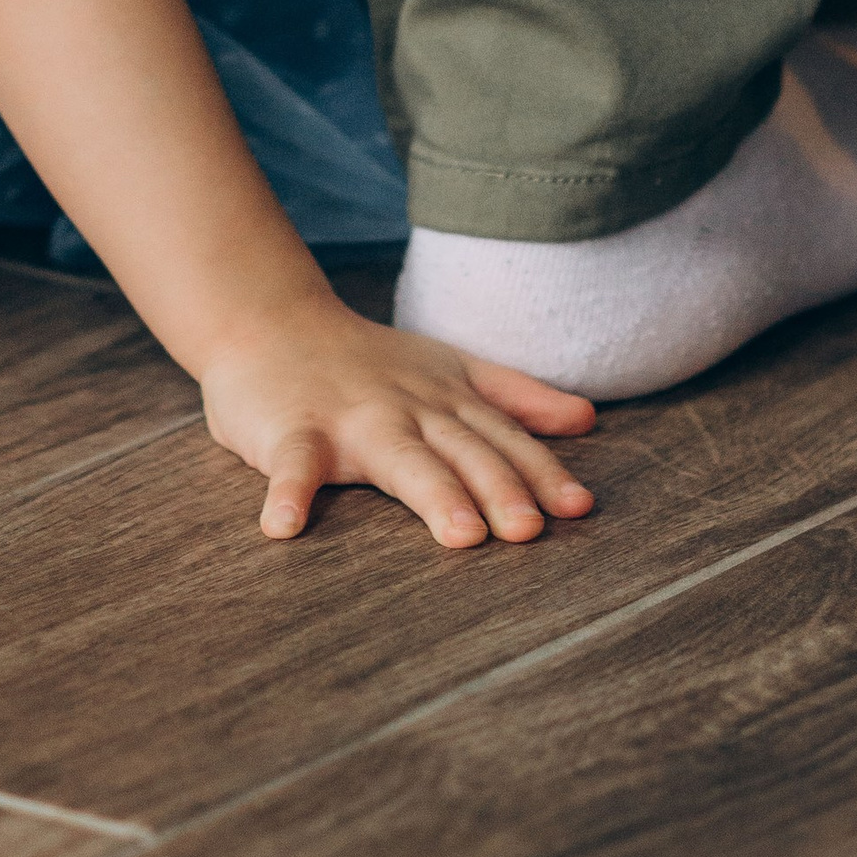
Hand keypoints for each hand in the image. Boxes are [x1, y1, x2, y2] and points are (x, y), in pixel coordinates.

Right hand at [199, 302, 596, 548]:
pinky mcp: (292, 431)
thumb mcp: (448, 368)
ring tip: (461, 536)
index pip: (501, 437)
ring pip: (397, 457)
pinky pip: (292, 464)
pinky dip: (287, 494)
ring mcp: (348, 419)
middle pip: (460, 450)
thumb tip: (588, 417)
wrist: (268, 320)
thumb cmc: (364, 361)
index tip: (578, 508)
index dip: (541, 471)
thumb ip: (515, 396)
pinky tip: (284, 528)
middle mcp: (405, 408)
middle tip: (530, 529)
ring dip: (431, 493)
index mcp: (444, 398)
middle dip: (498, 486)